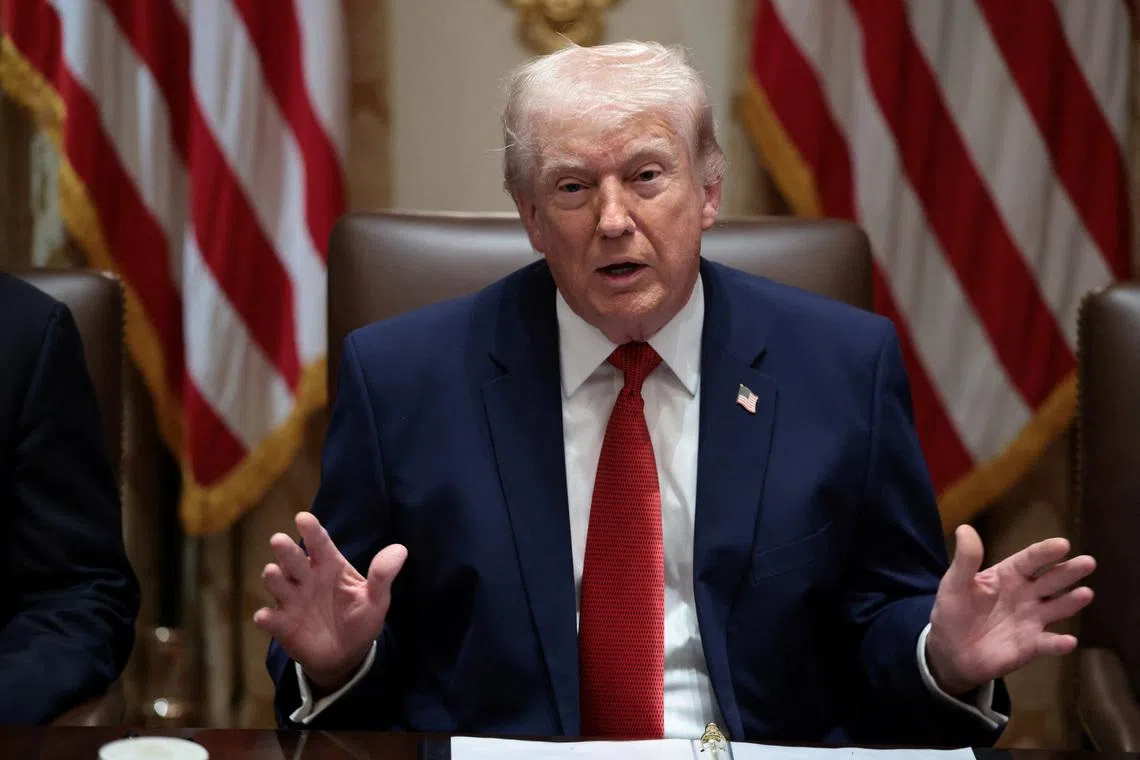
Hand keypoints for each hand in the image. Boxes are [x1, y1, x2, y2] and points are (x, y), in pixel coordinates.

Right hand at [253, 511, 406, 691]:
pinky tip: (266, 617)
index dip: (311, 530)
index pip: (319, 544)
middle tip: (280, 540)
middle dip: (286, 550)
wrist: (347, 656)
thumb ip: (382, 575)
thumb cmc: (360, 619)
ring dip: (274, 578)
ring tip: (275, 573)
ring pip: (277, 583)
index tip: (303, 518)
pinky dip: (266, 617)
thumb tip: (401, 550)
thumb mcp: (376, 600)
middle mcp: (307, 578)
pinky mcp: (282, 624)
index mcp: (329, 566)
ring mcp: (292, 600)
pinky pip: (270, 618)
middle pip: (293, 559)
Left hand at [925, 524, 1094, 694]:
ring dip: (1071, 602)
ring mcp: (1032, 620)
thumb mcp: (954, 584)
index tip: (1062, 544)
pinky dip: (1058, 643)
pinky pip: (1048, 643)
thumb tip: (965, 528)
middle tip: (1088, 562)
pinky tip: (1068, 641)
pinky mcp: (1031, 645)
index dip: (1045, 552)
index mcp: (1009, 575)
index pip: (1030, 560)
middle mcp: (1026, 595)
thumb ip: (965, 560)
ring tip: (1086, 593)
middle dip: (1069, 571)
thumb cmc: (954, 612)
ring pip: (1057, 608)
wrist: (951, 650)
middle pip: (1051, 580)